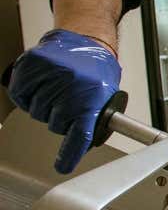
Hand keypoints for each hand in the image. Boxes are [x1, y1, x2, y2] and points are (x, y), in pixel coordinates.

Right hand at [5, 30, 120, 173]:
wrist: (86, 42)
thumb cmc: (97, 73)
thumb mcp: (105, 99)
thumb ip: (93, 121)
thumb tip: (80, 148)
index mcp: (93, 99)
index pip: (80, 134)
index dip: (69, 154)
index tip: (62, 168)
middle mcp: (72, 87)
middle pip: (55, 125)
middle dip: (61, 120)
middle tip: (70, 103)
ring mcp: (50, 74)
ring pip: (36, 111)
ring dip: (45, 106)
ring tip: (59, 91)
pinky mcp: (32, 65)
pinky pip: (20, 94)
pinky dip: (28, 95)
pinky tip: (41, 86)